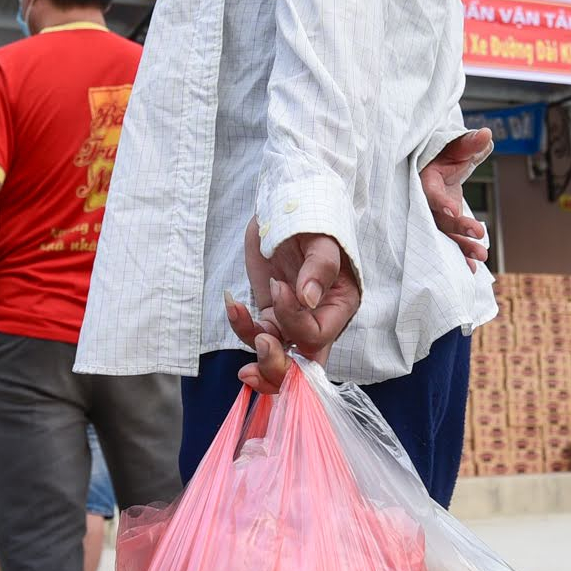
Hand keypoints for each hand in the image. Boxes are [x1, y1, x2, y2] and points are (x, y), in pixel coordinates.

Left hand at [225, 219, 361, 393]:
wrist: (291, 203)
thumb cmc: (314, 219)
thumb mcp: (323, 238)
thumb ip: (320, 267)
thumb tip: (308, 299)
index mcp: (339, 306)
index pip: (317, 335)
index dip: (294, 321)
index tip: (279, 287)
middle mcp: (318, 319)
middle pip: (302, 365)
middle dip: (277, 367)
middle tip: (258, 351)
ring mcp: (291, 319)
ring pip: (276, 356)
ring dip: (255, 353)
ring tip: (238, 316)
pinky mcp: (269, 312)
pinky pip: (254, 332)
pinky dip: (240, 324)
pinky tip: (232, 303)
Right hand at [420, 128, 492, 270]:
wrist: (437, 165)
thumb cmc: (446, 154)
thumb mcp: (457, 146)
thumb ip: (470, 143)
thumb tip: (486, 135)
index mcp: (426, 180)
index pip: (430, 192)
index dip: (440, 201)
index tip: (453, 210)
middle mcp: (425, 201)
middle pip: (438, 218)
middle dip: (458, 229)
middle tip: (478, 235)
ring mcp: (433, 215)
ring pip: (444, 234)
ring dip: (461, 247)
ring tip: (481, 258)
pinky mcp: (441, 225)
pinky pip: (448, 241)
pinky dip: (459, 254)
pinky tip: (472, 269)